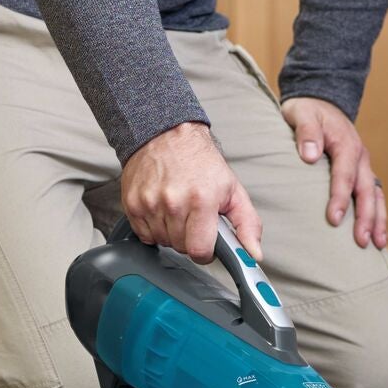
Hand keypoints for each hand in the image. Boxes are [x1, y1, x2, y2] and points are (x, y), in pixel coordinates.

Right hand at [118, 120, 262, 262]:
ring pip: (163, 242)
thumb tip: (254, 253)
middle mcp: (174, 202)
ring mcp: (150, 204)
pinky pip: (144, 235)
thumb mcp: (233, 189)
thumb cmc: (200, 161)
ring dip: (172, 233)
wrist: (167, 134)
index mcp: (202, 200)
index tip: (207, 243)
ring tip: (178, 210)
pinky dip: (154, 228)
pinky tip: (162, 210)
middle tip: (194, 218)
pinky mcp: (132, 205)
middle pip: (181, 248)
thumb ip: (247, 223)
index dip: (206, 252)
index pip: (200, 250)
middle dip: (190, 238)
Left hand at [281, 95, 387, 247]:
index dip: (339, 198)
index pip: (344, 175)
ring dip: (378, 219)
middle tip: (361, 241)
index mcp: (346, 143)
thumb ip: (306, 132)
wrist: (321, 101)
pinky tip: (378, 234)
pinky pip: (374, 194)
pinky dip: (378, 214)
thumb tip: (310, 155)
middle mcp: (360, 156)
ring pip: (376, 195)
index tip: (333, 219)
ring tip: (378, 244)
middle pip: (366, 190)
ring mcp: (363, 165)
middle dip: (365, 217)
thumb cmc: (308, 110)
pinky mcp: (362, 172)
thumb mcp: (303, 113)